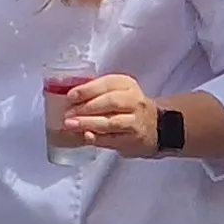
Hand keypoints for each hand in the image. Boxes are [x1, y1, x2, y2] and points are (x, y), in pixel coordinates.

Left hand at [54, 73, 172, 157]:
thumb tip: (66, 96)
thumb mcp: (117, 92)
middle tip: (68, 113)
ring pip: (112, 122)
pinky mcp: (133, 139)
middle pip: (110, 102)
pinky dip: (98, 138)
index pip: (108, 83)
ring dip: (89, 123)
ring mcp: (136, 121)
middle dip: (86, 107)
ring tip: (71, 124)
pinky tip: (86, 136)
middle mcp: (134, 101)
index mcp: (127, 85)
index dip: (87, 89)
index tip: (70, 96)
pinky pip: (113, 139)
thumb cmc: (128, 108)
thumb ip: (96, 92)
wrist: (157, 127)